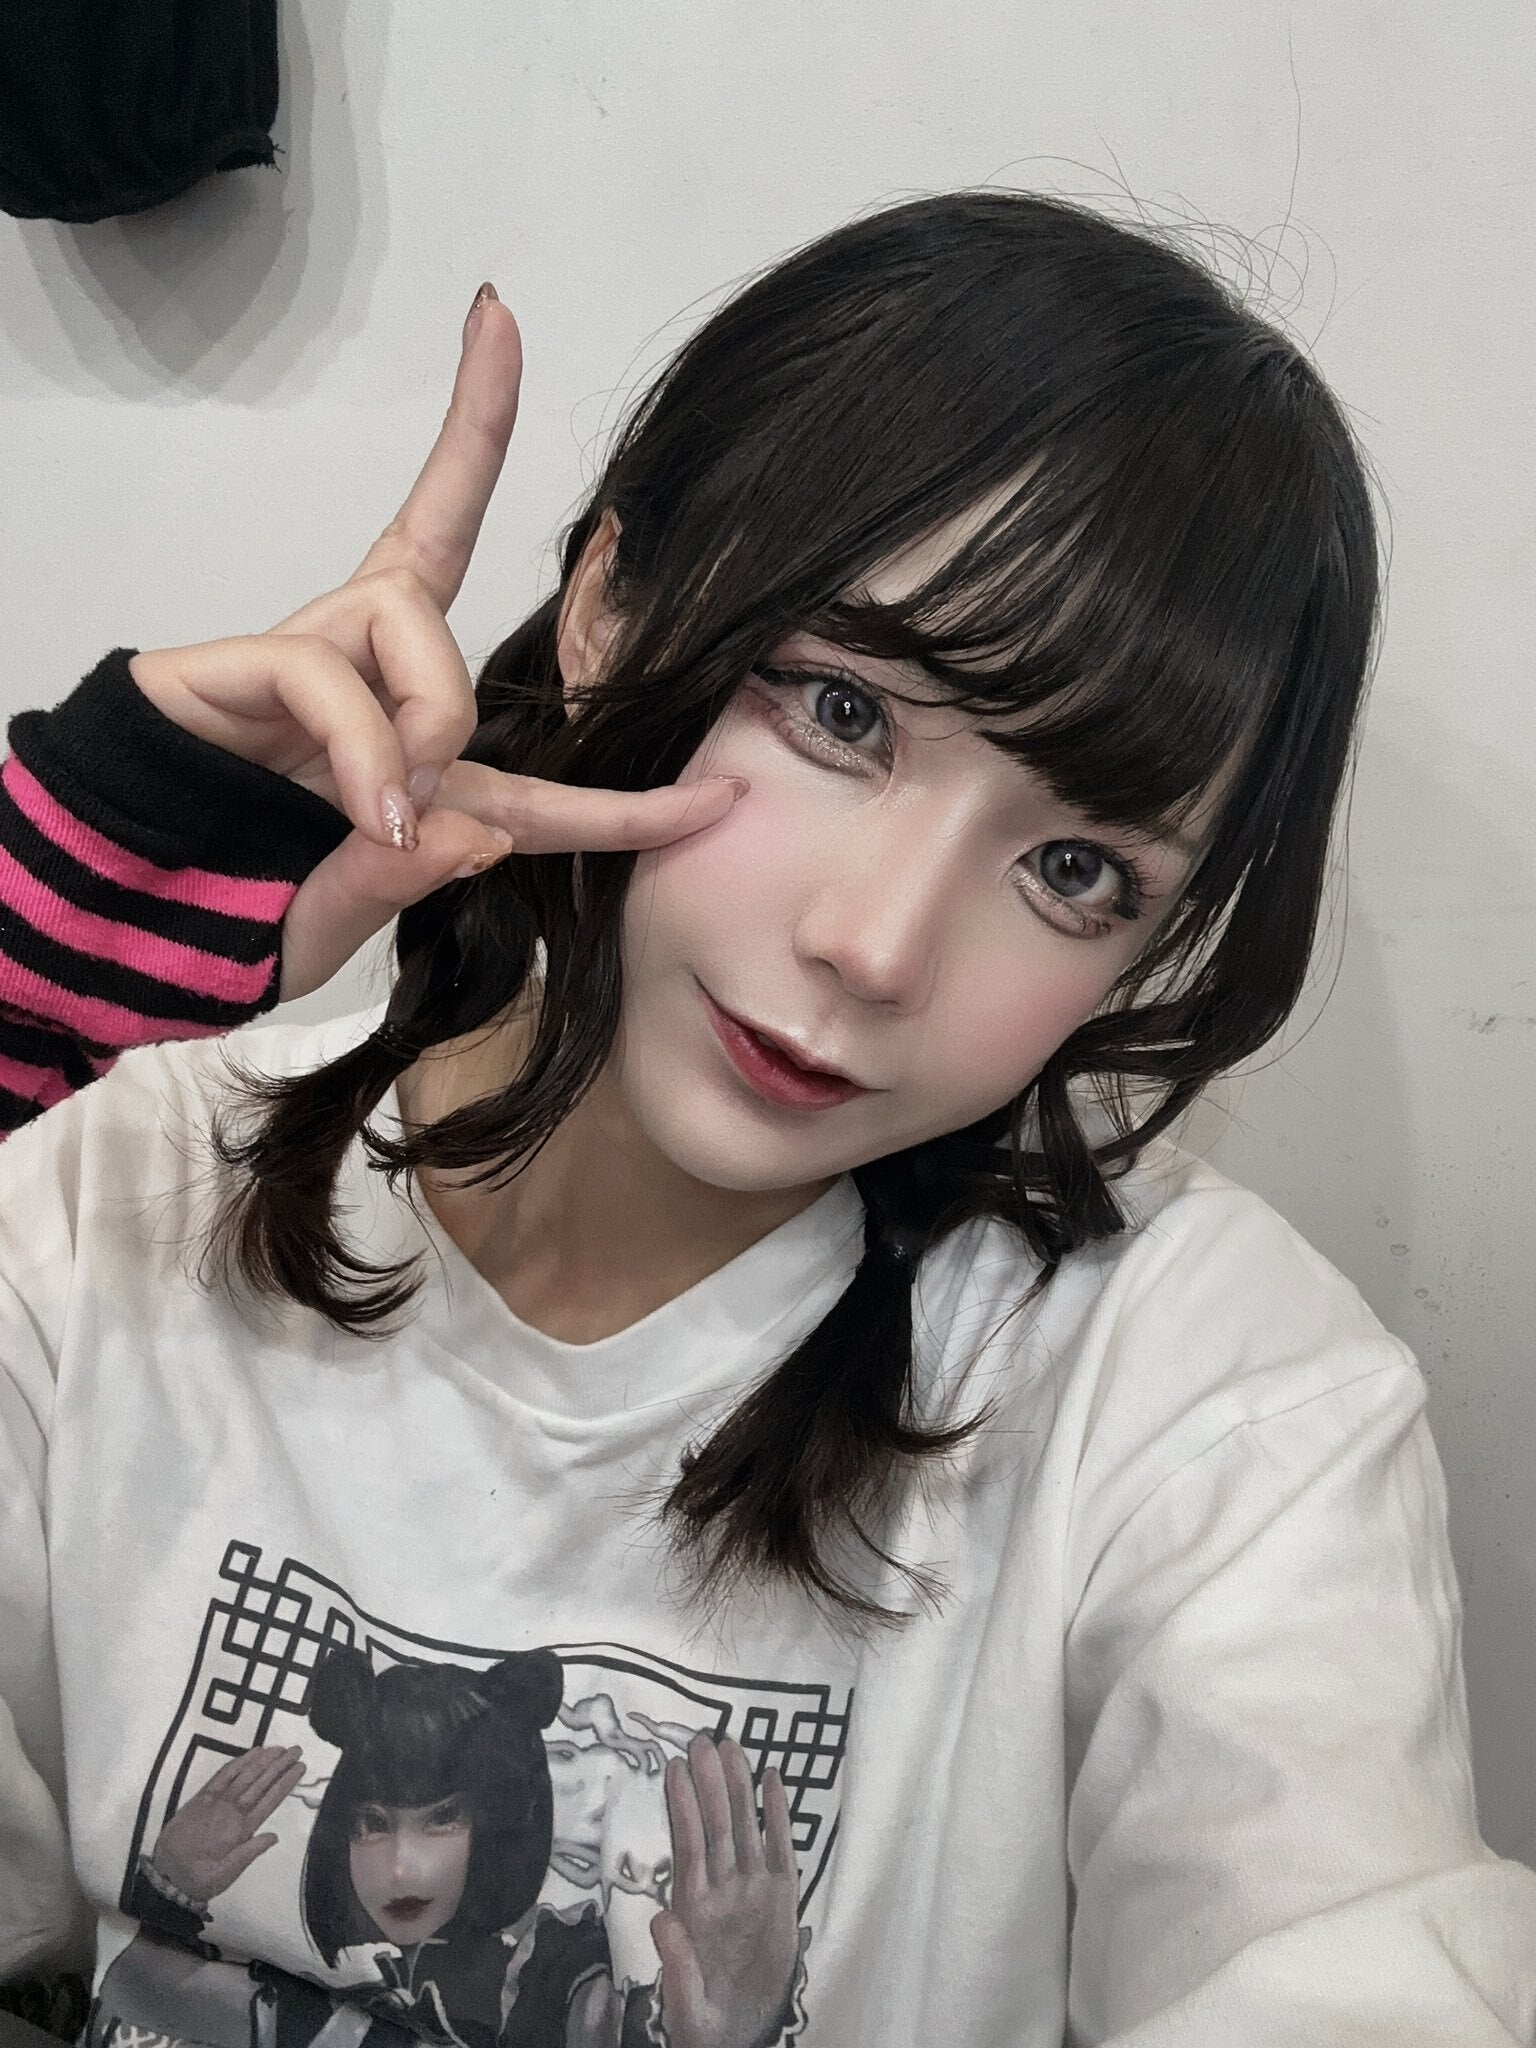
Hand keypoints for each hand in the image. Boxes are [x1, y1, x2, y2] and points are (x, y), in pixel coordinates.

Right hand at [128, 287, 743, 999]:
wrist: (114, 922)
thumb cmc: (227, 913)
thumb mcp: (343, 916)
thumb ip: (409, 880)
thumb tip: (485, 830)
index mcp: (416, 757)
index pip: (534, 756)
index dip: (628, 794)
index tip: (721, 793)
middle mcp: (370, 681)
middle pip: (437, 536)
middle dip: (473, 446)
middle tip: (475, 457)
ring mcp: (310, 659)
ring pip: (413, 622)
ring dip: (427, 723)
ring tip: (377, 813)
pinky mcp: (246, 658)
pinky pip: (335, 667)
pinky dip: (364, 744)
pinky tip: (358, 808)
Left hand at [149, 1743, 304, 1901]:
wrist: (165, 1876)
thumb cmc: (199, 1879)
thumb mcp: (226, 1875)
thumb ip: (250, 1854)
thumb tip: (275, 1835)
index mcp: (240, 1830)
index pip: (269, 1801)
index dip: (286, 1782)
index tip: (301, 1767)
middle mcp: (231, 1811)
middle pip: (260, 1783)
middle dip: (279, 1765)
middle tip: (297, 1749)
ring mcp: (215, 1802)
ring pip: (244, 1775)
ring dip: (263, 1760)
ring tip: (279, 1748)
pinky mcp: (201, 1798)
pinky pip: (222, 1775)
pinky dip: (238, 1763)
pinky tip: (250, 1754)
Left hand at [652, 1735, 800, 2047]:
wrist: (741, 2032)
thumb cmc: (705, 2018)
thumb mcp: (685, 2003)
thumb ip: (676, 1963)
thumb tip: (661, 1920)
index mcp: (696, 1908)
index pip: (688, 1845)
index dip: (681, 1806)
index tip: (675, 1766)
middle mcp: (725, 1889)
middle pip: (716, 1825)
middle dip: (710, 1782)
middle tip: (705, 1737)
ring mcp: (754, 1889)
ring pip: (745, 1828)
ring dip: (738, 1786)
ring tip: (732, 1745)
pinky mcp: (783, 1897)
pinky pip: (782, 1849)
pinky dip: (778, 1815)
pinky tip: (773, 1778)